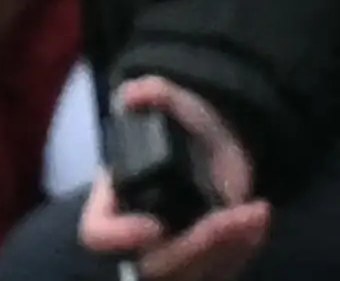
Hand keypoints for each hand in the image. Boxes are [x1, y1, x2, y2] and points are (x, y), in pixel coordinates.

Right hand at [82, 78, 265, 278]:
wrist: (224, 149)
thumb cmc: (192, 128)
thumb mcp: (177, 103)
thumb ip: (154, 93)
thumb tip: (132, 96)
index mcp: (115, 202)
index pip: (98, 234)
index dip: (119, 236)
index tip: (154, 226)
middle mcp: (141, 237)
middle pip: (157, 266)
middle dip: (196, 246)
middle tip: (230, 217)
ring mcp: (175, 255)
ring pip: (192, 274)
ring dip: (226, 249)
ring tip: (254, 214)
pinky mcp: (208, 265)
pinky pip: (220, 273)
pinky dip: (242, 251)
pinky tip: (257, 222)